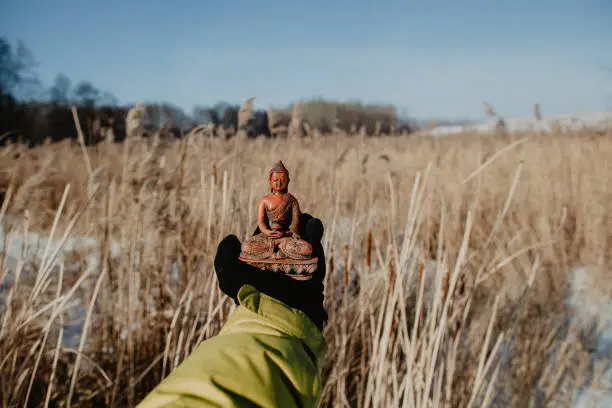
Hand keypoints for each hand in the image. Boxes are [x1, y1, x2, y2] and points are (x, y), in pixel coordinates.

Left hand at [214, 213, 326, 330]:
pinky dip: (315, 231)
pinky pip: (317, 240)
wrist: (280, 316)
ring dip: (303, 221)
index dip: (271, 214)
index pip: (267, 226)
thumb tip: (232, 237)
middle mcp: (281, 253)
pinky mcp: (315, 262)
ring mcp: (298, 257)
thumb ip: (223, 255)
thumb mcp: (228, 276)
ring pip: (304, 227)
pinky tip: (309, 237)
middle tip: (288, 219)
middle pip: (289, 223)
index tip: (272, 209)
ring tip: (299, 229)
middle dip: (290, 215)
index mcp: (261, 253)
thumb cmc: (254, 296)